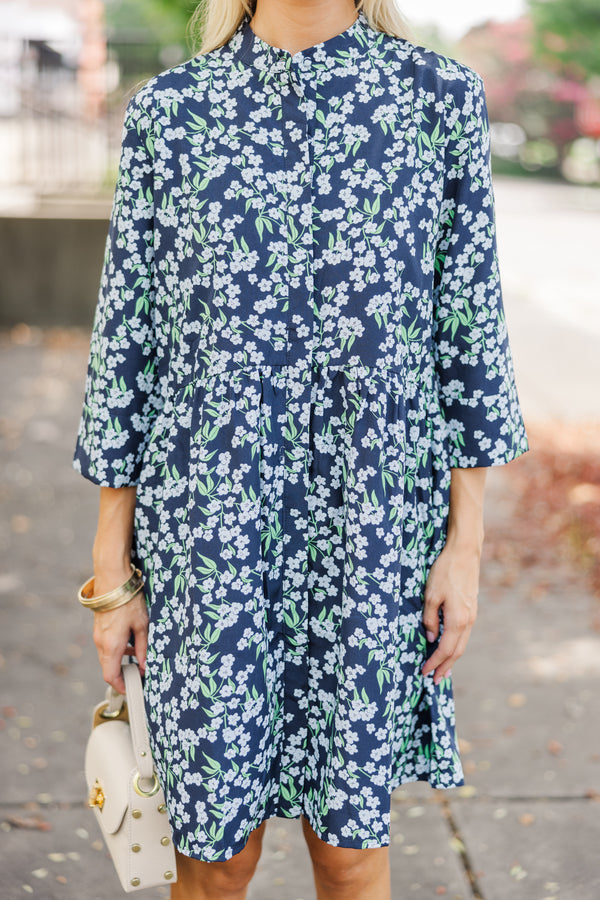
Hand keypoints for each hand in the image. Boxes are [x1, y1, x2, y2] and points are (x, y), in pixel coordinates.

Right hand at [92, 566, 148, 693]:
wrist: (113, 578)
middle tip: (140, 675)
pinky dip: (117, 649)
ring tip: (139, 657)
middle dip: (123, 674)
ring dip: (121, 660)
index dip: (121, 686)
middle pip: (109, 668)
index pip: (111, 676)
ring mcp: (98, 635)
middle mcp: (100, 643)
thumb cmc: (128, 600)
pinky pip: (107, 645)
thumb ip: (143, 647)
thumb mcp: (142, 625)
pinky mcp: (99, 628)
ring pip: (108, 656)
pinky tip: (131, 642)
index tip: (133, 689)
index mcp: (111, 646)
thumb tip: (144, 666)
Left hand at [421, 540, 479, 684]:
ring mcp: (472, 615)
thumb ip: (429, 618)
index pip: (445, 649)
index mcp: (457, 620)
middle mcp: (468, 621)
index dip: (434, 662)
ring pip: (462, 643)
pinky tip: (450, 647)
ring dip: (452, 658)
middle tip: (435, 680)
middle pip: (457, 651)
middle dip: (445, 667)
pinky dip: (456, 645)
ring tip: (443, 670)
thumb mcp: (430, 595)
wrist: (465, 553)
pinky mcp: (471, 609)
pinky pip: (464, 634)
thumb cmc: (445, 571)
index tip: (424, 672)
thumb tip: (430, 638)